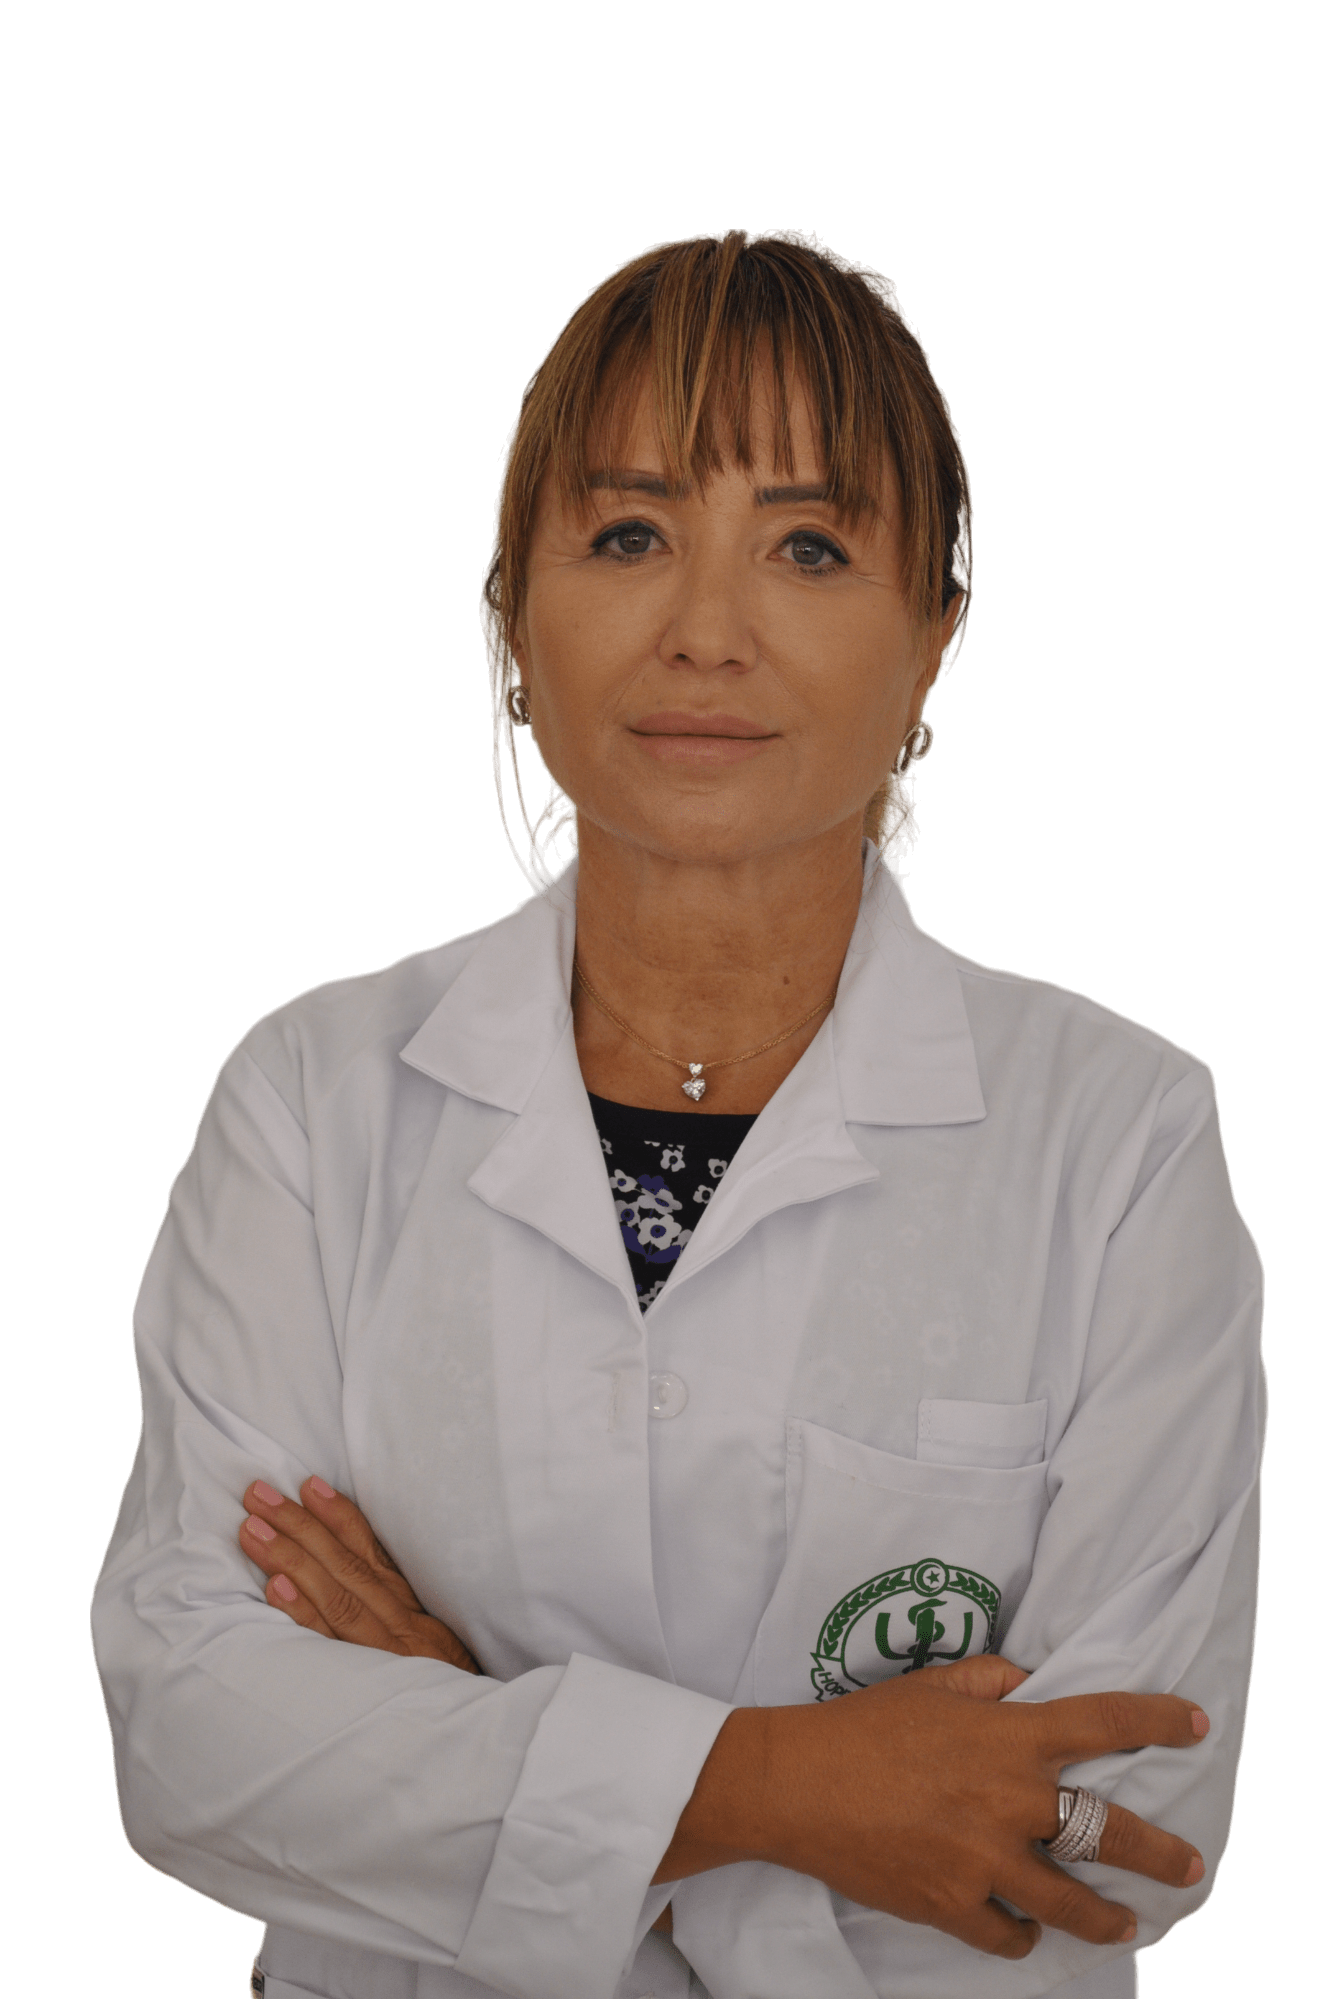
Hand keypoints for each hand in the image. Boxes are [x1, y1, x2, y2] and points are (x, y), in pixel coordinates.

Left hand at [239, 1476, 480, 1673]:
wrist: (475, 1753)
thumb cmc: (445, 1696)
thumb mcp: (434, 1650)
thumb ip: (397, 1617)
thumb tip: (349, 1578)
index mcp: (414, 1614)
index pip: (373, 1554)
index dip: (341, 1517)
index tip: (308, 1485)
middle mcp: (403, 1628)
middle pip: (347, 1568)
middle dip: (300, 1526)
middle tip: (258, 1496)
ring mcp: (386, 1658)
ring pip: (337, 1598)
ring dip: (291, 1559)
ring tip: (252, 1531)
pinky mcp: (371, 1689)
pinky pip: (332, 1647)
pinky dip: (305, 1615)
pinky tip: (276, 1589)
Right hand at [657, 1654, 1206, 1958]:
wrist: (794, 1785)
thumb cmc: (861, 1727)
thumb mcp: (931, 1685)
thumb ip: (991, 1682)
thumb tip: (1033, 1684)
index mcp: (1008, 1736)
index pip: (1103, 1721)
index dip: (1156, 1720)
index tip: (1195, 1723)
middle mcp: (1009, 1800)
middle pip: (1109, 1831)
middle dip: (1159, 1854)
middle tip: (1189, 1869)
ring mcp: (984, 1861)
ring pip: (1071, 1904)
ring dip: (1105, 1917)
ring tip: (1123, 1922)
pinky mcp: (952, 1907)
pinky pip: (1009, 1935)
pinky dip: (1021, 1934)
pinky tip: (1026, 1930)